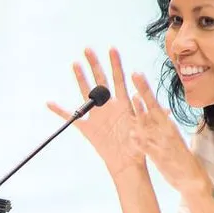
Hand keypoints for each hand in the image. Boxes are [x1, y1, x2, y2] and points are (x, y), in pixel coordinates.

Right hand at [47, 48, 144, 176]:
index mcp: (122, 104)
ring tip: (75, 63)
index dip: (116, 64)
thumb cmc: (139, 147)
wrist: (128, 164)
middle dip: (94, 64)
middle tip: (88, 48)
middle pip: (100, 80)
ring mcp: (96, 115)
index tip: (112, 48)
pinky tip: (50, 103)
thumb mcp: (146, 131)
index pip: (119, 79)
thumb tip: (163, 108)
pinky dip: (59, 111)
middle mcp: (108, 106)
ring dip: (80, 78)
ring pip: (86, 92)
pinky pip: (71, 118)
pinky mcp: (87, 128)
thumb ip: (149, 118)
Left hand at [129, 72, 208, 193]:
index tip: (137, 74)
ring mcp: (161, 143)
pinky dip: (140, 140)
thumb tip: (157, 112)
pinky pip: (147, 147)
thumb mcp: (172, 138)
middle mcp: (164, 131)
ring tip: (134, 98)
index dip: (145, 89)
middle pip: (151, 108)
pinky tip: (132, 134)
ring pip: (148, 125)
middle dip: (143, 92)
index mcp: (167, 126)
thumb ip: (162, 125)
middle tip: (134, 76)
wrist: (191, 178)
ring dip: (140, 112)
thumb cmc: (179, 157)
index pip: (154, 103)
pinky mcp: (158, 157)